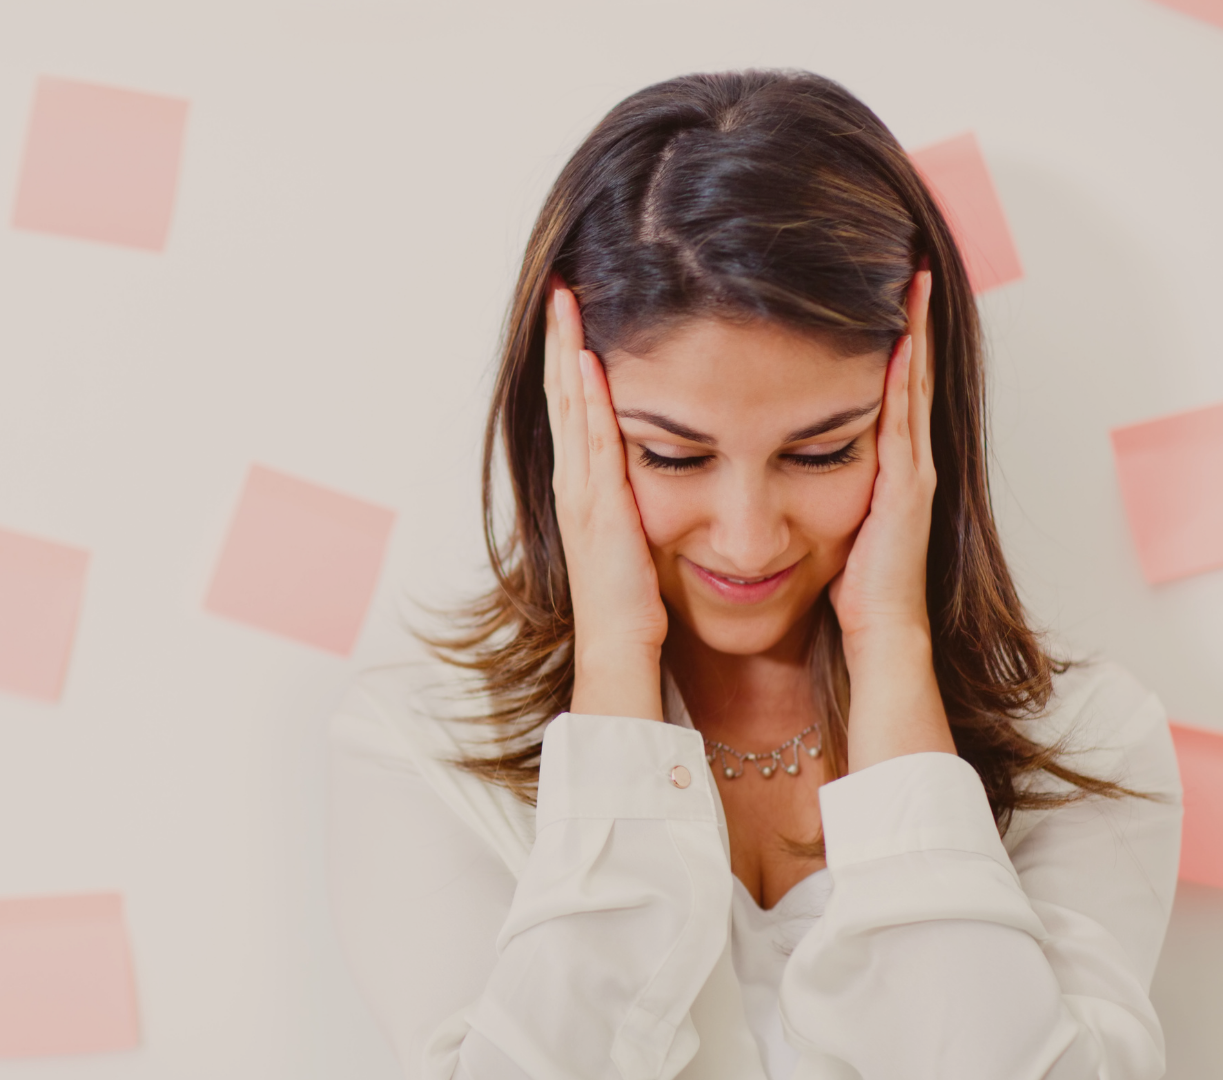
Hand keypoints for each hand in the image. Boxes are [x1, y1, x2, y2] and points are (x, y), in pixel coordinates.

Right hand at [543, 280, 666, 720]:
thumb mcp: (638, 542)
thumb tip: (661, 480)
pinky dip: (585, 394)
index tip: (576, 316)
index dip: (573, 362)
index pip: (579, 411)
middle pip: (566, 396)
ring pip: (571, 405)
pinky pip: (590, 435)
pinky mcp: (595, 504)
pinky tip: (588, 356)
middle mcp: (577, 482)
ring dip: (566, 352)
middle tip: (562, 286)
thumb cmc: (634, 608)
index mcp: (590, 491)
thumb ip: (642, 507)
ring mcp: (581, 491)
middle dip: (562, 340)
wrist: (619, 653)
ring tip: (566, 302)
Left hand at [828, 269, 955, 767]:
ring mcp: (909, 472)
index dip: (876, 340)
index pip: (876, 389)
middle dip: (903, 320)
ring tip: (909, 278)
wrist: (873, 640)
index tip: (865, 290)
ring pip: (911, 386)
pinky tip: (904, 338)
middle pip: (902, 375)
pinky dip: (908, 377)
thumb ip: (798, 481)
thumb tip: (758, 456)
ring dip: (912, 332)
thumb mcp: (814, 520)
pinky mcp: (906, 488)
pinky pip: (905, 419)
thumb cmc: (837, 592)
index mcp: (871, 468)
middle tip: (902, 262)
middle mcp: (898, 462)